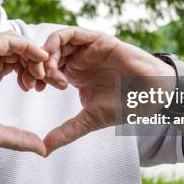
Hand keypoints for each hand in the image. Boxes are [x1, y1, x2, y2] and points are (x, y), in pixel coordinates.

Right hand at [0, 32, 48, 155]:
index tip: (51, 87)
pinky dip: (25, 45)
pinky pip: (5, 40)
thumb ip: (18, 138)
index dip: (38, 71)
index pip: (19, 64)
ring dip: (35, 54)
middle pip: (20, 52)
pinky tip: (38, 57)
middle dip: (41, 62)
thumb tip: (42, 149)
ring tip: (46, 71)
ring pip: (15, 43)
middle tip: (54, 79)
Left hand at [27, 27, 175, 155]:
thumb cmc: (125, 106)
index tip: (31, 89)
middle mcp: (79, 59)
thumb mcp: (89, 120)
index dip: (35, 76)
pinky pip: (72, 33)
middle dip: (35, 65)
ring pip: (56, 42)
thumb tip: (43, 150)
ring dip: (45, 54)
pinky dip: (57, 42)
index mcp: (75, 74)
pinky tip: (52, 58)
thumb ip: (66, 132)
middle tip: (33, 81)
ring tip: (44, 71)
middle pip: (48, 53)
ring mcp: (87, 49)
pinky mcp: (97, 40)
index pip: (46, 68)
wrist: (151, 96)